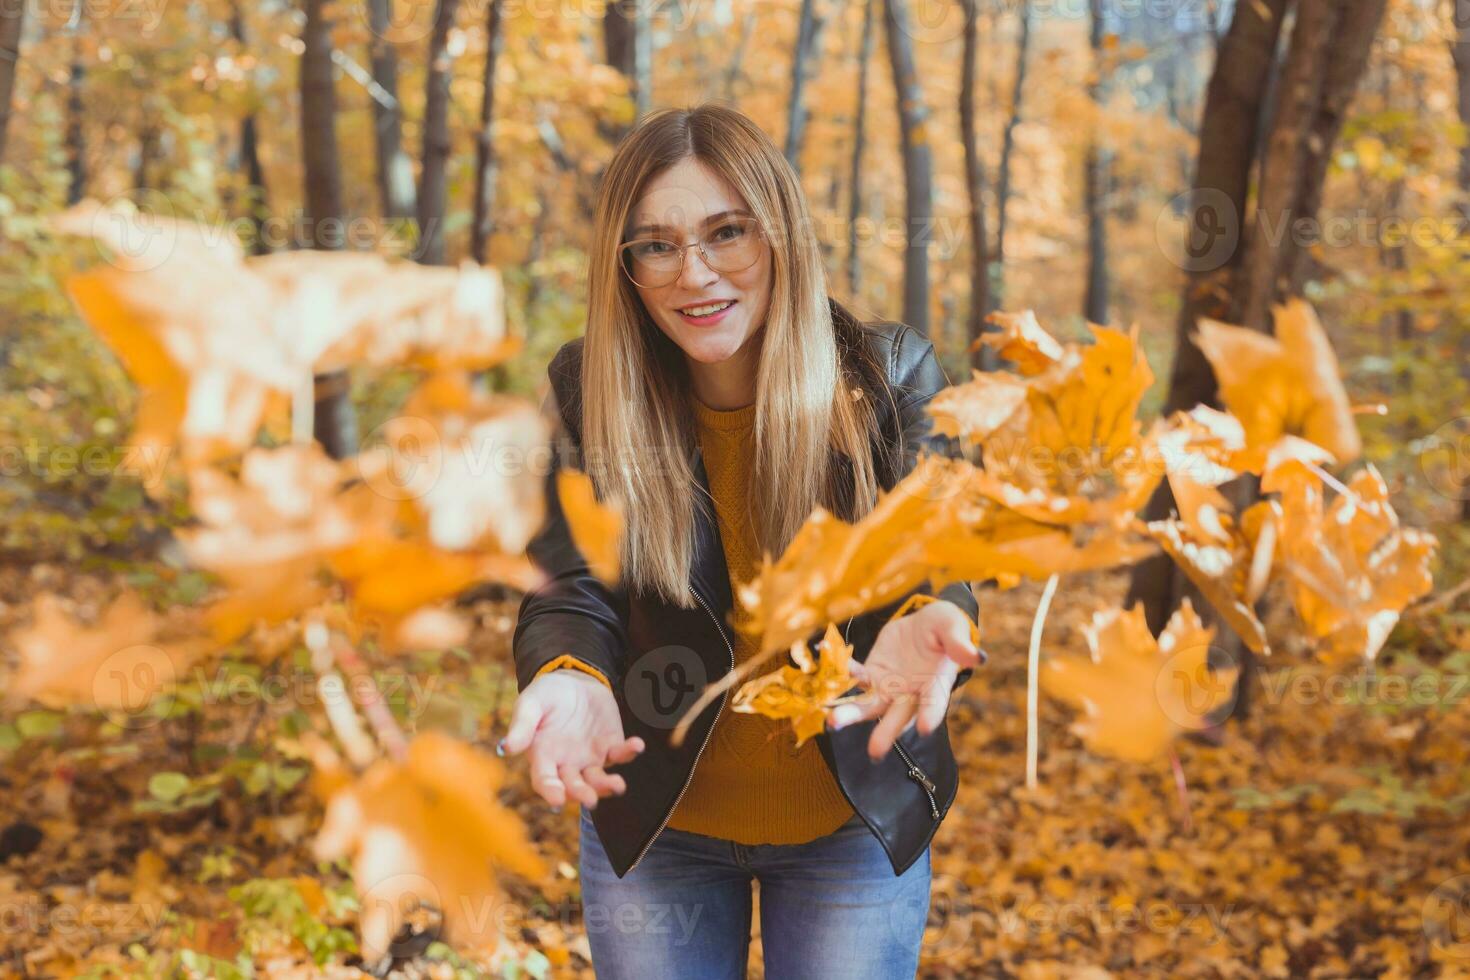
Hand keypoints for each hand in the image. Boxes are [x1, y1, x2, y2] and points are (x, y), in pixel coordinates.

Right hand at [500, 669, 643, 808]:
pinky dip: (629, 752)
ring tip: (618, 785)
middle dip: (582, 794)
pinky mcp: (610, 746)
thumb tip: (508, 747)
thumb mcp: (531, 703)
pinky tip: (637, 745)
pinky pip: (620, 754)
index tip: (557, 800)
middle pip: (574, 786)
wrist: (573, 681)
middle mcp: (566, 764)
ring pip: (599, 779)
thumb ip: (522, 724)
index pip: (544, 781)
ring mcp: (590, 758)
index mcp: (543, 757)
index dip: (550, 792)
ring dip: (608, 785)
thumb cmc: (546, 695)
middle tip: (590, 800)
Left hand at [826, 599, 979, 761]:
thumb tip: (976, 656)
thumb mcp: (953, 627)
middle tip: (874, 752)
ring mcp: (889, 687)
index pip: (935, 703)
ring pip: (869, 705)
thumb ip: (959, 643)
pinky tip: (827, 655)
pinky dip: (842, 671)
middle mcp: (911, 694)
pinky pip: (855, 676)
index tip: (925, 728)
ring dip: (851, 714)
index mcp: (936, 685)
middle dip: (886, 734)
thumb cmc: (946, 628)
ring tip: (832, 722)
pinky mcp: (872, 673)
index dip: (931, 715)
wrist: (924, 623)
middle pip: (897, 717)